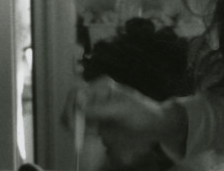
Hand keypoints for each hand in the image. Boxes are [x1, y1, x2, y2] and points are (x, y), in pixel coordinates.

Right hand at [65, 77, 184, 145]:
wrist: (153, 124)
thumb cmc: (141, 111)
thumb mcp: (122, 108)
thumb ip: (101, 109)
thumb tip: (81, 110)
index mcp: (100, 87)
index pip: (77, 93)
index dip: (71, 106)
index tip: (73, 121)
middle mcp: (94, 97)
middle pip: (72, 106)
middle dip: (72, 120)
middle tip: (78, 133)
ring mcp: (94, 110)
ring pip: (74, 120)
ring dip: (79, 129)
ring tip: (95, 133)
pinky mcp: (95, 123)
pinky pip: (82, 129)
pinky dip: (84, 134)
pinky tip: (96, 135)